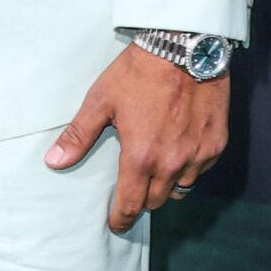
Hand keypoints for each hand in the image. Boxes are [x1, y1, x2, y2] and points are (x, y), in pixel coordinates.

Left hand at [46, 44, 229, 233]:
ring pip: (181, 188)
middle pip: (156, 201)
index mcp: (141, 157)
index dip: (120, 218)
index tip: (115, 223)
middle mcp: (173, 163)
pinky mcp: (217, 143)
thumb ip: (79, 136)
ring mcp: (198, 155)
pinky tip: (178, 150)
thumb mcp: (101, 101)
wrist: (185, 47)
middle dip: (142, 199)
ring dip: (167, 185)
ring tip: (154, 170)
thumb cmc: (139, 73)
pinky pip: (201, 170)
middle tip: (132, 189)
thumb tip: (53, 162)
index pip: (130, 204)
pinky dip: (189, 167)